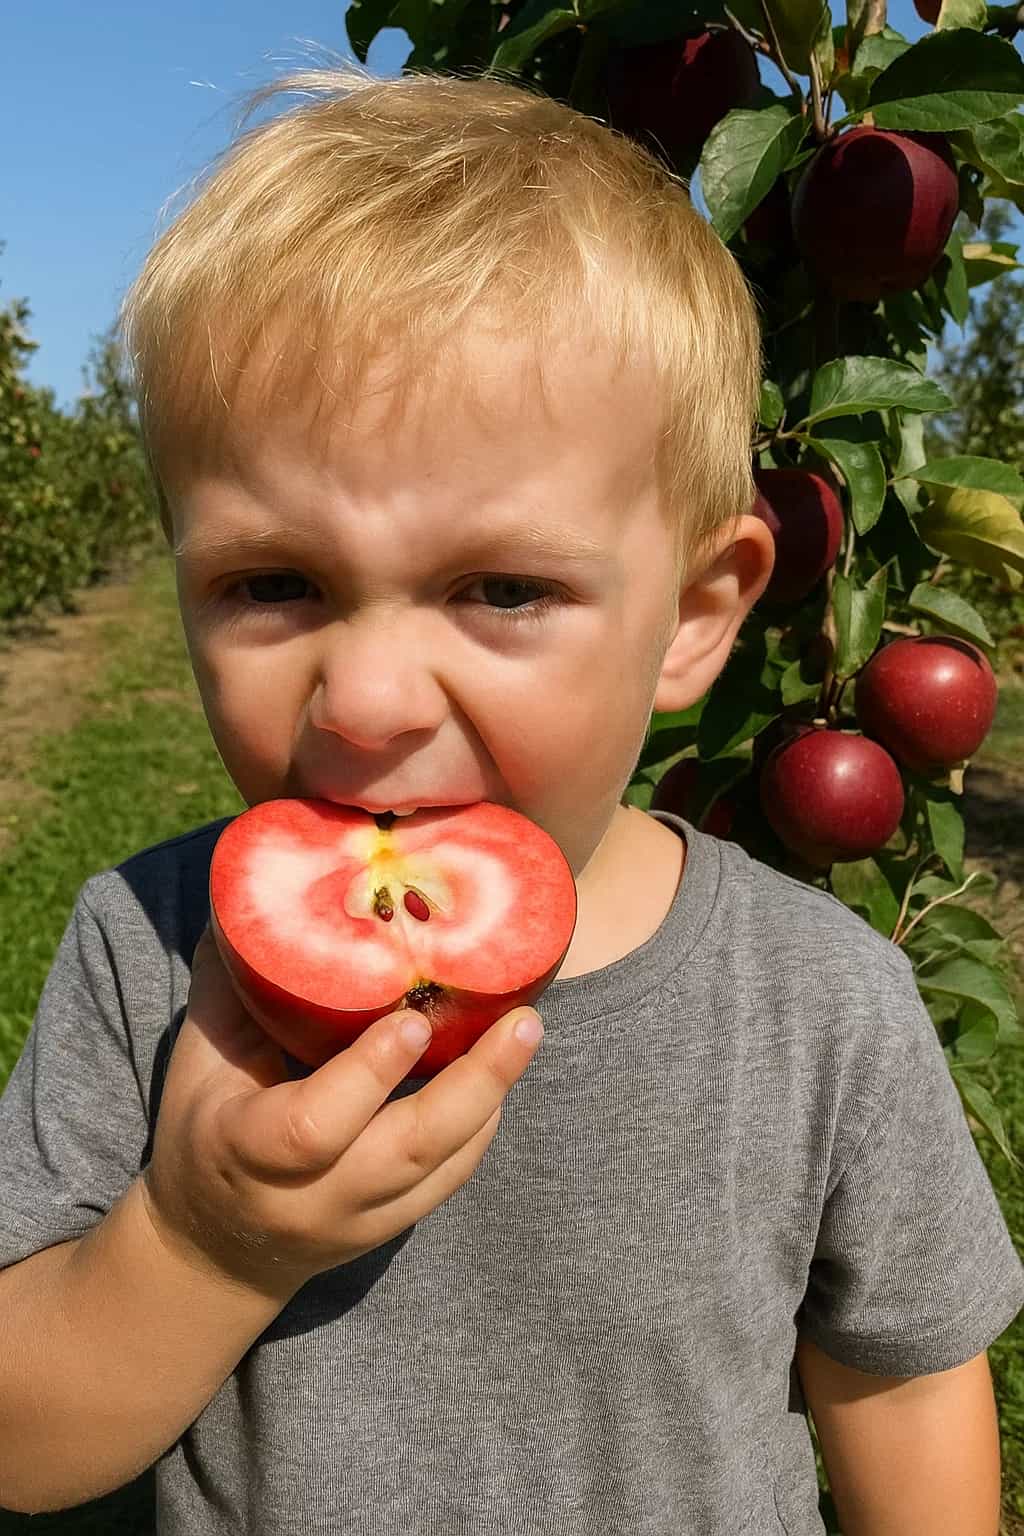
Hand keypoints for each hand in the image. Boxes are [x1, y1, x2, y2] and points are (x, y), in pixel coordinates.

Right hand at [139, 926, 542, 1302]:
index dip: (369, 1073)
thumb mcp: (200, 1057)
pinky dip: (481, 1123)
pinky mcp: (390, 1225)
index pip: (314, 1126)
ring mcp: (357, 1219)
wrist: (213, 1244)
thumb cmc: (202, 1125)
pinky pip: (451, 1178)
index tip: (412, 1017)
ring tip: (526, 1029)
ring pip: (441, 1168)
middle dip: (473, 1085)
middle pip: (407, 1152)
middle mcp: (309, 1196)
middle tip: (522, 1020)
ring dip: (491, 1095)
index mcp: (246, 1149)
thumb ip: (231, 982)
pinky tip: (503, 1068)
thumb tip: (255, 885)